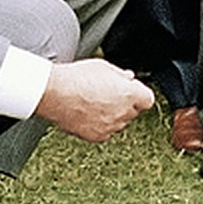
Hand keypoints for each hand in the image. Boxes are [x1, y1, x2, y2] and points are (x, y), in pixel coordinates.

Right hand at [35, 58, 154, 141]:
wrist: (54, 94)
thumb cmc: (76, 78)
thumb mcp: (103, 67)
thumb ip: (121, 75)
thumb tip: (128, 78)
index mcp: (129, 94)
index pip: (148, 100)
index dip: (139, 94)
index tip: (131, 91)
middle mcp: (123, 112)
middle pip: (133, 111)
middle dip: (125, 104)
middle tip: (109, 94)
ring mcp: (111, 126)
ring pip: (119, 122)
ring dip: (113, 115)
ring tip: (95, 102)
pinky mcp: (97, 136)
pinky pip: (106, 131)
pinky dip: (100, 125)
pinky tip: (88, 113)